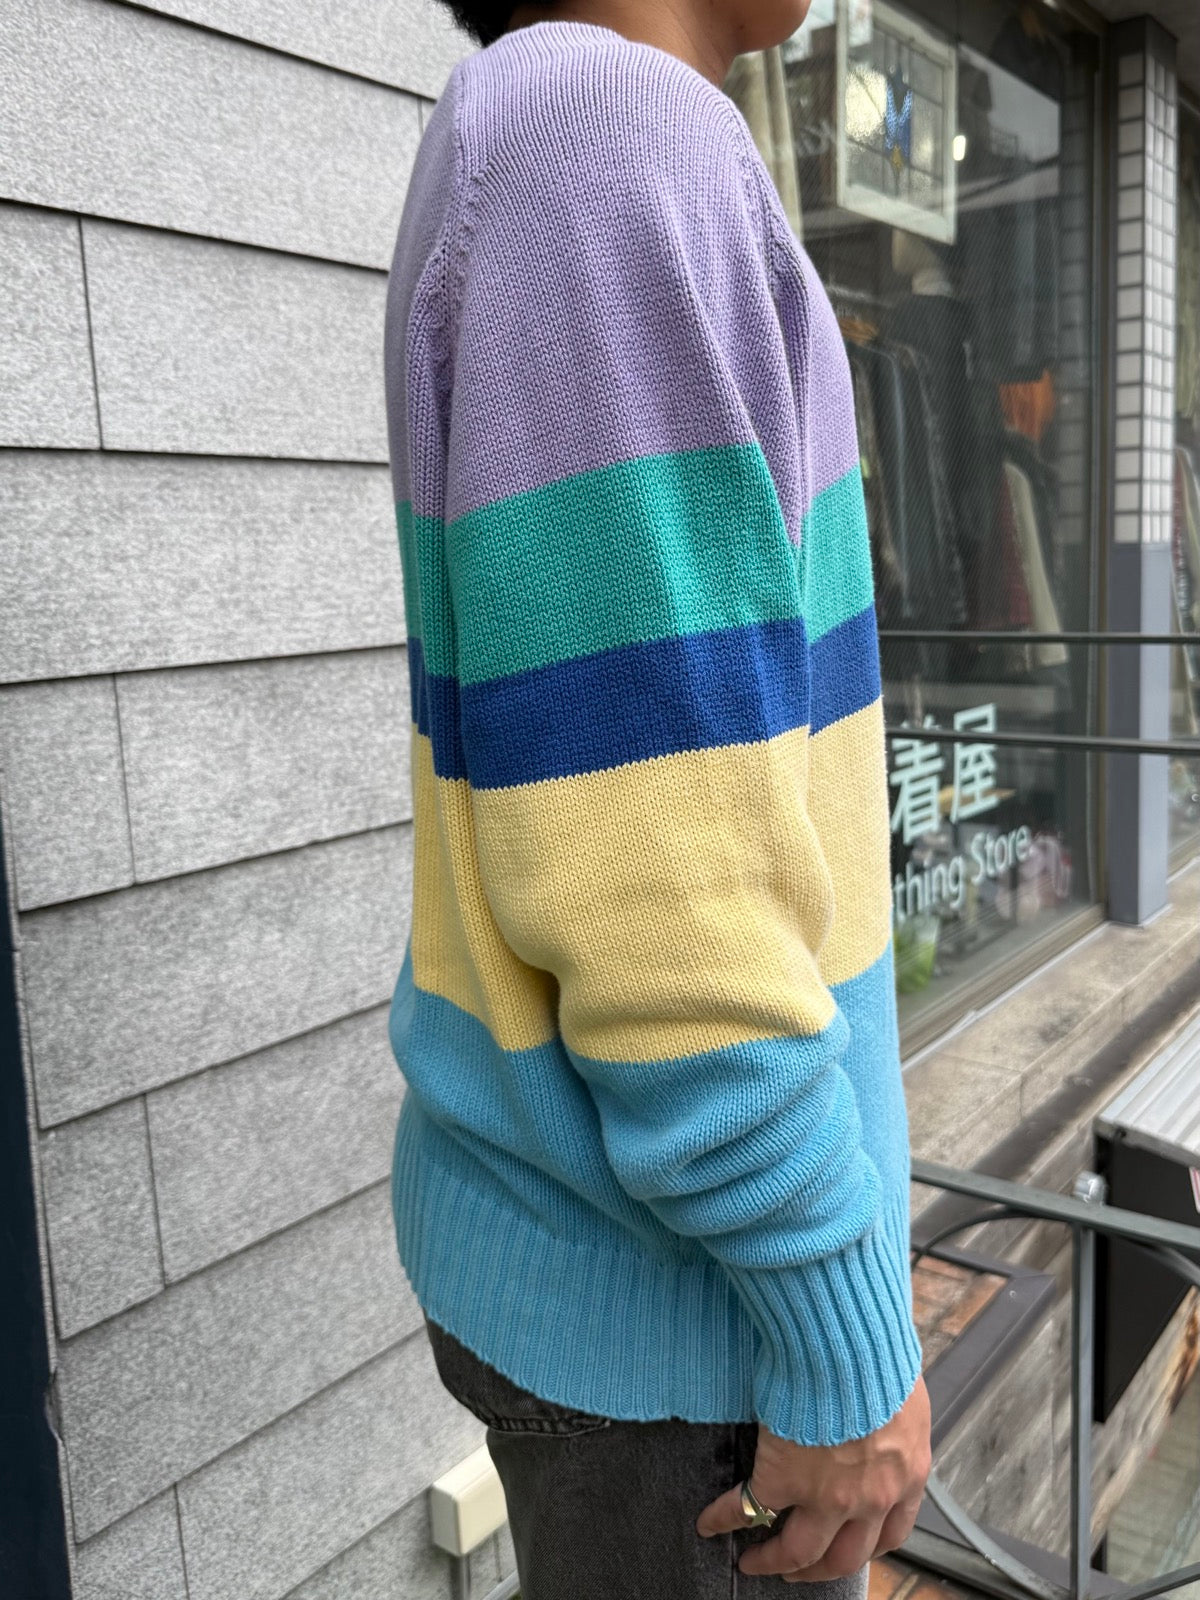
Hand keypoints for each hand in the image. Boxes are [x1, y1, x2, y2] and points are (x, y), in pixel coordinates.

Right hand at [694, 1376, 930, 1580]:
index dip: (864, 1547)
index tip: (846, 1548)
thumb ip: (894, 1419)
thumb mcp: (902, 1393)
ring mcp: (827, 1495)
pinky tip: (709, 1523)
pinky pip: (749, 1509)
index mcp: (905, 1474)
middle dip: (818, 1569)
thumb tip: (882, 1411)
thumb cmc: (879, 1354)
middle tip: (796, 1570)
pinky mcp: (782, 1478)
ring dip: (774, 1562)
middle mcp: (871, 1497)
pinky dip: (724, 1519)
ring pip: (800, 1552)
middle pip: (844, 1557)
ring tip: (754, 1562)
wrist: (847, 1345)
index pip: (890, 1533)